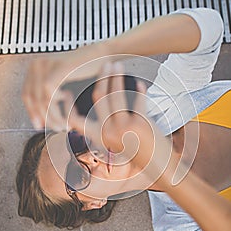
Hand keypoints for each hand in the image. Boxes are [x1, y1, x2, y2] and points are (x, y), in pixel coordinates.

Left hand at [22, 42, 110, 129]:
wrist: (103, 56)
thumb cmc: (87, 70)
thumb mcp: (63, 82)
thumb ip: (50, 95)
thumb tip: (39, 119)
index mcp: (35, 66)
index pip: (27, 94)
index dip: (32, 112)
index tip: (40, 126)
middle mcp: (37, 64)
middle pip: (31, 98)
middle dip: (42, 117)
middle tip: (54, 129)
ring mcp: (45, 65)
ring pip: (41, 100)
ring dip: (52, 117)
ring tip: (64, 126)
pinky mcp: (56, 69)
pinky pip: (50, 97)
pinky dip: (57, 110)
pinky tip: (67, 114)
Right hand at [69, 62, 173, 179]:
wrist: (160, 166)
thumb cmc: (139, 150)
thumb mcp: (117, 139)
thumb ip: (107, 124)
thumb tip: (101, 100)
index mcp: (99, 137)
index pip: (76, 119)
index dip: (69, 104)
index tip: (70, 88)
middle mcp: (107, 132)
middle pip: (99, 96)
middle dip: (103, 77)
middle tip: (107, 64)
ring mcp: (123, 128)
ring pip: (116, 94)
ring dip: (117, 76)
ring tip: (120, 66)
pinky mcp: (139, 123)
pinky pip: (137, 100)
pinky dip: (139, 90)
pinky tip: (141, 84)